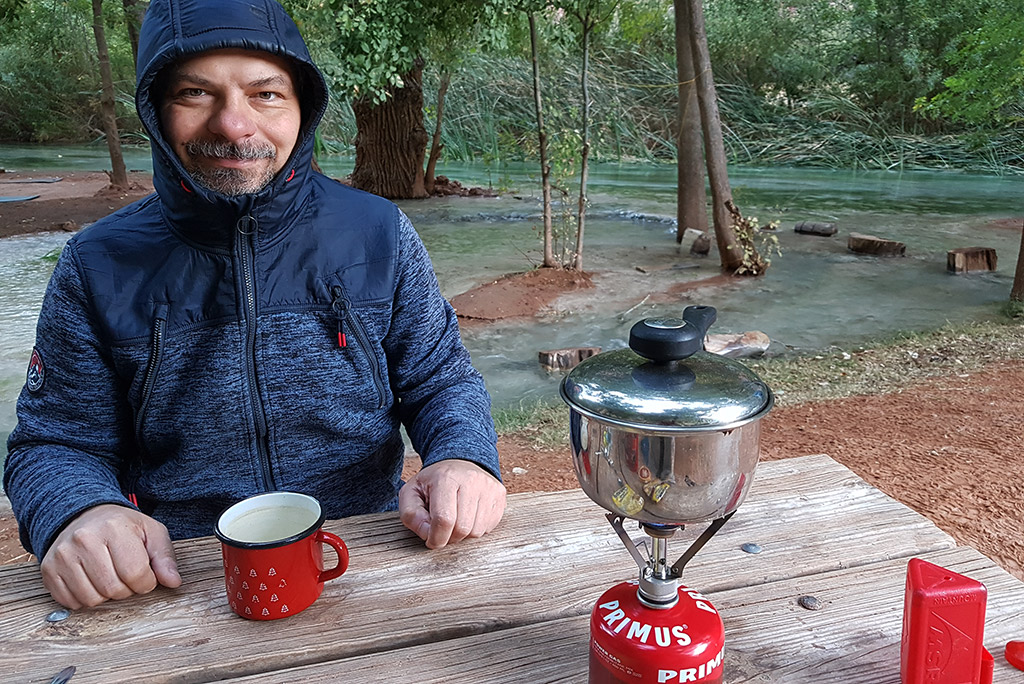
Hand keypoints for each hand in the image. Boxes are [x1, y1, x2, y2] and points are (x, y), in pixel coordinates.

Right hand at [40, 504, 180, 608]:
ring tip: (109, 576)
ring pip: (92, 599)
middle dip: (127, 589)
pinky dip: (85, 598)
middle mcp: (84, 540)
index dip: (147, 582)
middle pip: (114, 589)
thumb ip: (165, 558)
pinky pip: (71, 602)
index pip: (136, 574)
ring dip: (106, 595)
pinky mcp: (49, 570)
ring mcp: (63, 555)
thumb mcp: (151, 533)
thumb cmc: (122, 526)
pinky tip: (91, 580)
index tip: (146, 575)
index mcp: (114, 528)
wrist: (84, 516)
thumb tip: (174, 582)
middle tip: (126, 575)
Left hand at [399, 460, 506, 548]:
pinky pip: (489, 527)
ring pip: (477, 531)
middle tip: (443, 530)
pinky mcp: (500, 494)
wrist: (459, 462)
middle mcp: (471, 480)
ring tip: (455, 521)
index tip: (431, 540)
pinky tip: (468, 516)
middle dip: (449, 538)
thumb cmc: (434, 481)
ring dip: (463, 534)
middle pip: (462, 528)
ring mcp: (488, 487)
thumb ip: (411, 515)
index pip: (444, 520)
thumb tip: (427, 534)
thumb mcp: (411, 493)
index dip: (436, 538)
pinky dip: (476, 528)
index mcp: (446, 478)